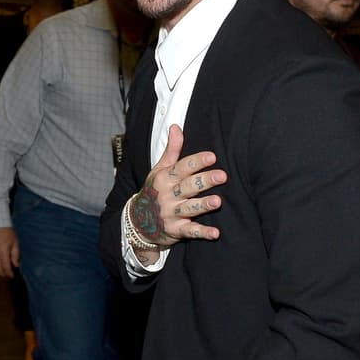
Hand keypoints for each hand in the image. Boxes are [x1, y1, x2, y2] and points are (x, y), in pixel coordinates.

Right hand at [0, 227, 18, 278]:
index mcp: (3, 252)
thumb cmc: (7, 232)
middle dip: (3, 274)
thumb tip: (16, 265)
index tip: (12, 276)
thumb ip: (15, 255)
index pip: (5, 268)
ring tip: (0, 271)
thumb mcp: (15, 242)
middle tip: (7, 274)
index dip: (9, 274)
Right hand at [129, 124, 226, 247]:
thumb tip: (176, 126)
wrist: (137, 221)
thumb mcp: (159, 170)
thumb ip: (172, 150)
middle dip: (204, 181)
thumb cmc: (154, 191)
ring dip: (203, 205)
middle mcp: (167, 195)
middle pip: (188, 186)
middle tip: (222, 176)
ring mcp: (171, 214)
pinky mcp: (176, 230)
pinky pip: (190, 232)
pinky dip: (202, 233)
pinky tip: (215, 233)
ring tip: (218, 201)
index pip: (181, 168)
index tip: (212, 156)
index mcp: (164, 178)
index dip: (196, 162)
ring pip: (189, 208)